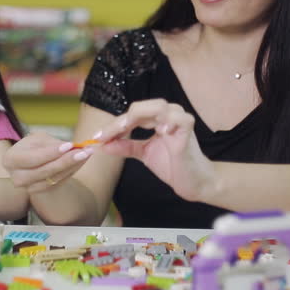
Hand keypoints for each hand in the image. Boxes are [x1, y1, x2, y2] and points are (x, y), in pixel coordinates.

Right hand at [4, 131, 94, 193]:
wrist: (31, 160)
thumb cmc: (33, 146)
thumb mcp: (39, 139)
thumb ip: (52, 144)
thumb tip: (71, 147)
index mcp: (11, 159)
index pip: (33, 158)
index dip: (51, 153)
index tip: (70, 145)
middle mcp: (17, 177)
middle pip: (44, 171)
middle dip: (66, 160)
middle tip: (84, 151)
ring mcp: (28, 188)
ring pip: (53, 179)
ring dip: (72, 166)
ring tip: (86, 154)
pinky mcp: (40, 192)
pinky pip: (58, 183)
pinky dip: (72, 171)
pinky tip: (82, 161)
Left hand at [97, 99, 216, 202]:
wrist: (193, 182)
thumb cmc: (172, 164)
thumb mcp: (143, 153)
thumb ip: (125, 146)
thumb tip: (101, 145)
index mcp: (156, 116)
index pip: (130, 115)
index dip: (112, 126)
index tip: (96, 138)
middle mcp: (167, 113)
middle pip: (139, 108)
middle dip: (119, 122)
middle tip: (103, 136)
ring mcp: (179, 119)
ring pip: (156, 107)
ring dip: (136, 118)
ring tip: (122, 131)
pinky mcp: (189, 130)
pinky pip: (179, 119)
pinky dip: (168, 121)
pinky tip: (158, 131)